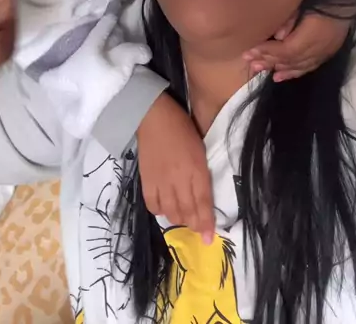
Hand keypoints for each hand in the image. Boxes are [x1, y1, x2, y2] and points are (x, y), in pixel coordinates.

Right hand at [137, 92, 214, 243]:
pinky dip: (159, 211)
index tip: (210, 239)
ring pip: (170, 211)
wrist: (153, 117)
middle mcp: (180, 179)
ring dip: (179, 220)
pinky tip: (164, 208)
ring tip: (183, 220)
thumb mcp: (200, 148)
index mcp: (196, 168)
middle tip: (198, 232)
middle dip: (194, 225)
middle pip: (187, 210)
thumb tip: (204, 195)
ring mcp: (161, 181)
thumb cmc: (182, 128)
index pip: (204, 201)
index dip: (207, 222)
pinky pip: (152, 204)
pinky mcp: (146, 180)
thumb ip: (202, 172)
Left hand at [243, 11, 348, 81]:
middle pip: (290, 59)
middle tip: (249, 62)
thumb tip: (277, 35)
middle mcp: (318, 48)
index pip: (286, 49)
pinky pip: (308, 67)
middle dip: (267, 61)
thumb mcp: (303, 2)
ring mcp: (324, 53)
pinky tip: (279, 76)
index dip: (267, 52)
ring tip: (259, 70)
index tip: (249, 52)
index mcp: (312, 34)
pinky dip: (293, 73)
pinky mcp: (326, 54)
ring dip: (277, 68)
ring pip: (298, 66)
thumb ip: (290, 18)